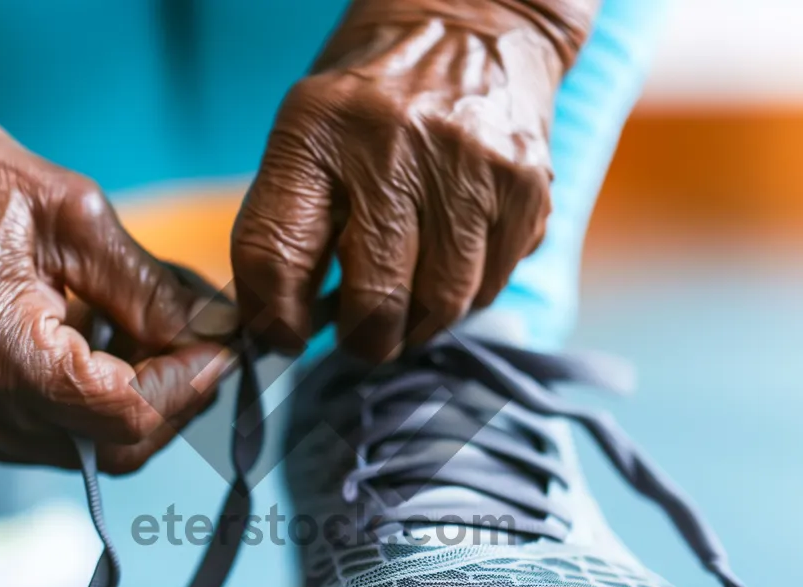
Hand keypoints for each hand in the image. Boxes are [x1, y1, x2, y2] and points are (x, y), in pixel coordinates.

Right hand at [0, 77, 237, 472]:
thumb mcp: (76, 216)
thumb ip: (149, 289)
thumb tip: (215, 334)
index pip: (128, 415)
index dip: (189, 386)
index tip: (223, 345)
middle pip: (117, 448)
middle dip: (175, 400)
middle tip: (203, 341)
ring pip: (94, 449)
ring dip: (142, 400)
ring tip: (152, 329)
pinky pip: (60, 436)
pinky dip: (100, 402)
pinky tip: (107, 343)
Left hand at [232, 0, 595, 361]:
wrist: (475, 18)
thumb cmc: (374, 95)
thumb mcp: (308, 133)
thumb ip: (288, 222)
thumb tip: (279, 325)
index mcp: (317, 131)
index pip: (276, 256)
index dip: (276, 319)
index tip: (286, 337)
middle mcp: (394, 146)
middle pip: (374, 301)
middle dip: (363, 338)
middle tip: (361, 335)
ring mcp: (469, 166)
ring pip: (441, 305)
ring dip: (419, 323)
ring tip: (408, 299)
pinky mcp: (526, 185)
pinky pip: (491, 284)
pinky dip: (467, 292)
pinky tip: (453, 256)